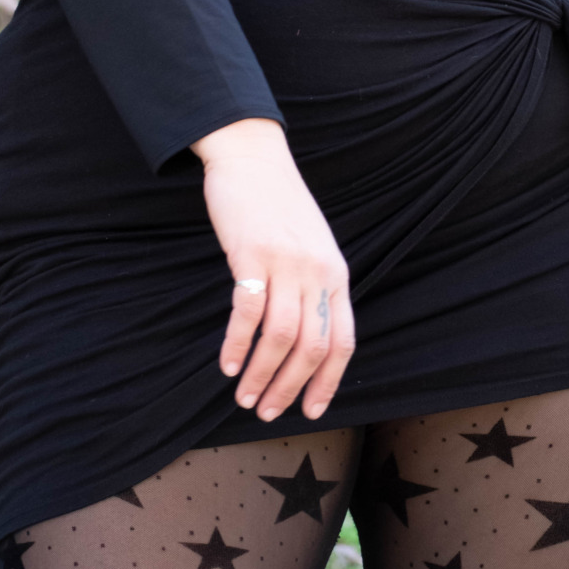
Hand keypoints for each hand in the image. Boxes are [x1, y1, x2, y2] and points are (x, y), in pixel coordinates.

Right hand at [191, 117, 354, 423]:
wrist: (252, 156)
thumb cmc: (278, 204)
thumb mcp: (312, 245)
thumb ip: (315, 285)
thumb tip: (307, 338)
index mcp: (336, 273)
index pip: (343, 342)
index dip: (327, 383)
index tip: (311, 412)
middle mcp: (317, 271)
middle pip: (311, 347)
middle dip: (289, 389)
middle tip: (266, 412)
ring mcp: (286, 263)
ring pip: (280, 338)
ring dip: (261, 375)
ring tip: (243, 396)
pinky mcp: (252, 254)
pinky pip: (246, 314)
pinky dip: (236, 345)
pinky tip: (226, 363)